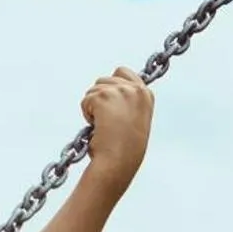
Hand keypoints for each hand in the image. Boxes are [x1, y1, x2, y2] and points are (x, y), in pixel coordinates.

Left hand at [80, 66, 152, 193]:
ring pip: (93, 89)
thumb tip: (107, 88)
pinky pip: (86, 100)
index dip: (111, 85)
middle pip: (104, 79)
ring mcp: (120, 91)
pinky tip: (97, 127)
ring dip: (93, 107)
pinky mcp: (104, 97)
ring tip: (104, 126)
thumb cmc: (124, 147)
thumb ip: (127, 101)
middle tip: (106, 121)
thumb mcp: (134, 119)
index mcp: (146, 94)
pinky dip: (87, 114)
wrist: (118, 160)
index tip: (109, 103)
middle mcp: (135, 89)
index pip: (122, 72)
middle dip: (99, 98)